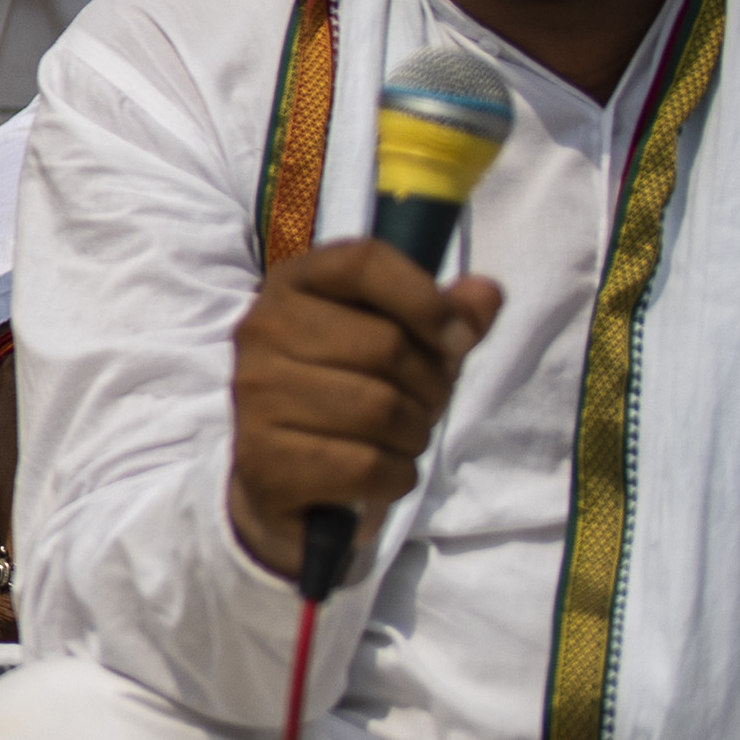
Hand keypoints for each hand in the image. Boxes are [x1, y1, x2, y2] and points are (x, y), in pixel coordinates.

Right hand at [226, 236, 501, 589]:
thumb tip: (485, 294)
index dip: (426, 298)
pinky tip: (377, 474)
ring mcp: (255, 397)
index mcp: (292, 286)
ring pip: (379, 409)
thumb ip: (446, 317)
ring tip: (398, 440)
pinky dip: (394, 477)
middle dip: (430, 386)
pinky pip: (365, 466)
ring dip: (414, 436)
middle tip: (423, 406)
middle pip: (385, 344)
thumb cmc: (349, 394)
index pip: (363, 262)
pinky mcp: (263, 461)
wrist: (284, 477)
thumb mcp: (402, 347)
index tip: (459, 340)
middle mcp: (261, 332)